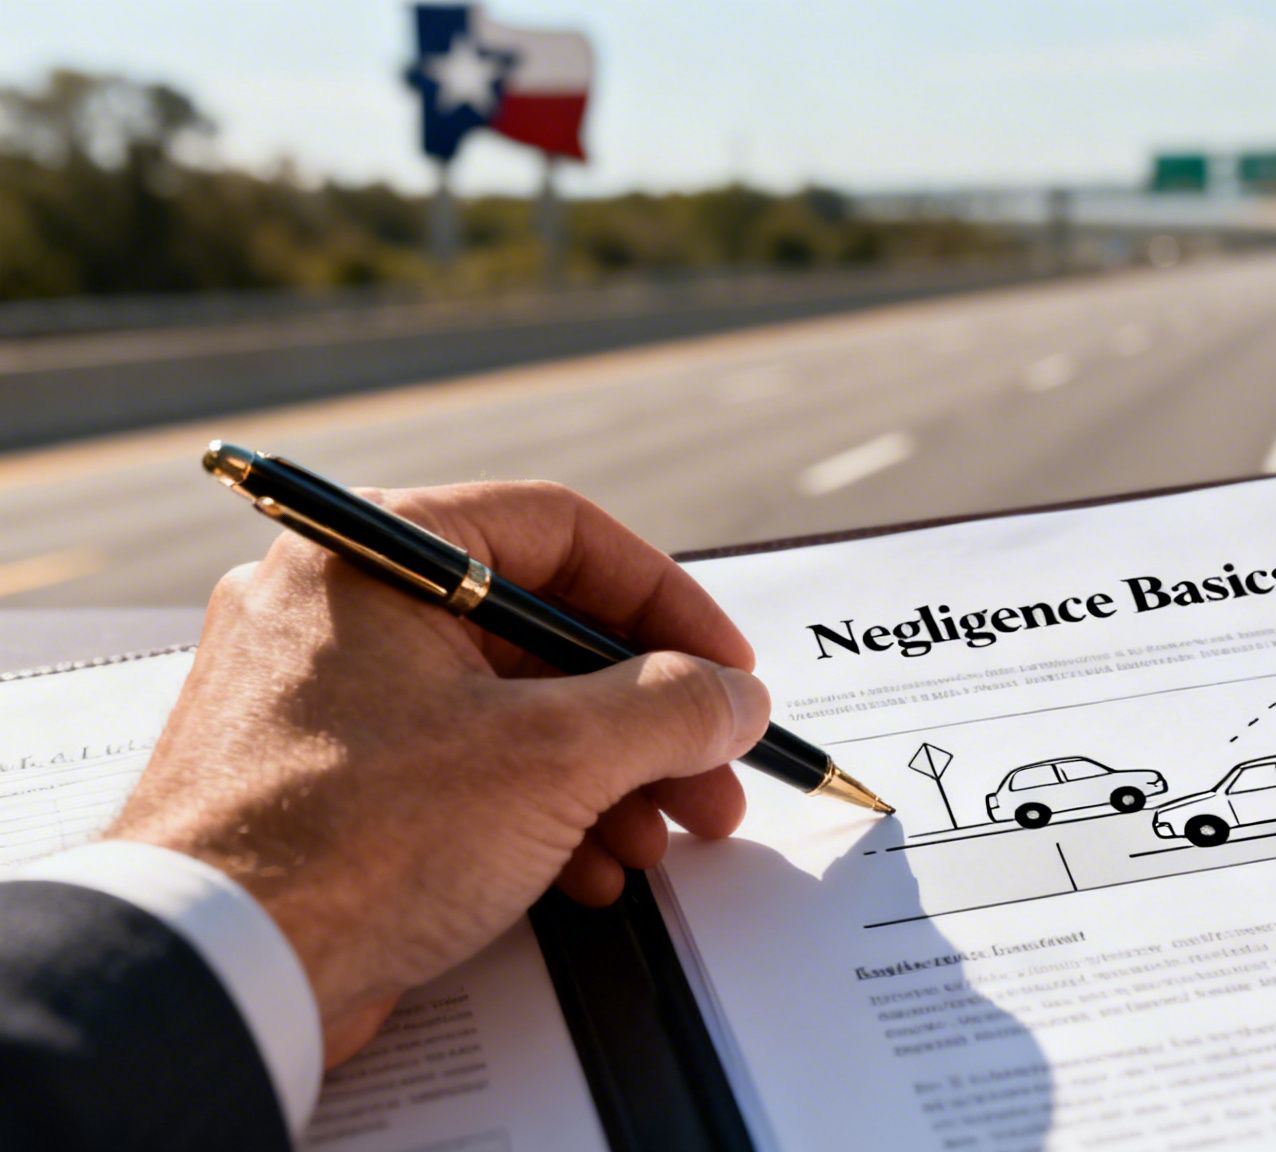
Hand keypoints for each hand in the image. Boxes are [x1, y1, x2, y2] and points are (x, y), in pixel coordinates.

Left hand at [105, 481, 769, 1066]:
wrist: (214, 974)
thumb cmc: (358, 838)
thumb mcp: (553, 758)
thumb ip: (669, 708)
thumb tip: (734, 696)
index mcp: (377, 553)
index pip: (561, 533)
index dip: (667, 602)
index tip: (727, 668)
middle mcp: (341, 605)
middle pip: (540, 636)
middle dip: (645, 719)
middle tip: (713, 778)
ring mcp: (323, 696)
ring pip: (502, 710)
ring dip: (602, 777)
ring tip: (659, 843)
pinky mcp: (319, 782)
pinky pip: (451, 768)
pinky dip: (530, 812)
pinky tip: (585, 874)